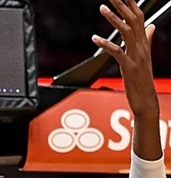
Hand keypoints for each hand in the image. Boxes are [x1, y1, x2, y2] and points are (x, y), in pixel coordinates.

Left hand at [93, 0, 157, 117]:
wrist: (146, 100)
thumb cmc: (142, 79)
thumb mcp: (144, 56)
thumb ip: (146, 39)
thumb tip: (150, 26)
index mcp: (144, 42)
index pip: (138, 16)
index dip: (131, 3)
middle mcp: (141, 46)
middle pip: (133, 19)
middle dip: (122, 4)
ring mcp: (136, 56)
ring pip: (126, 32)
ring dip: (114, 19)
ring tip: (102, 8)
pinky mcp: (128, 67)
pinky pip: (117, 52)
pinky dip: (105, 44)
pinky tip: (94, 38)